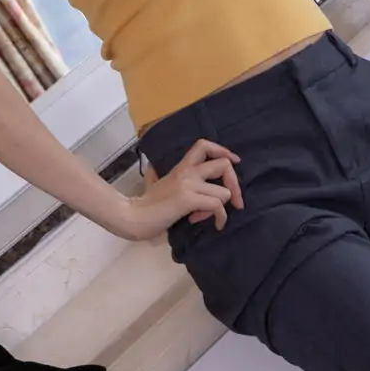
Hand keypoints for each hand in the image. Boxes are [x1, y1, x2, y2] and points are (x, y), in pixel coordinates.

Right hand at [115, 138, 241, 237]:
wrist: (133, 216)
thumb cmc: (144, 203)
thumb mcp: (153, 183)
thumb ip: (156, 175)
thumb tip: (153, 170)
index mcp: (181, 167)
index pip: (204, 145)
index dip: (223, 151)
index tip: (234, 162)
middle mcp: (187, 172)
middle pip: (224, 164)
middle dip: (235, 183)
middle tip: (236, 201)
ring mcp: (188, 185)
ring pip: (225, 191)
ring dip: (222, 207)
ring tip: (208, 216)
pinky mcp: (188, 200)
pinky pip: (217, 205)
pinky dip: (221, 217)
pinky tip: (216, 225)